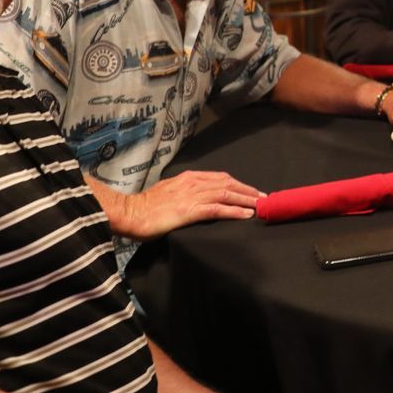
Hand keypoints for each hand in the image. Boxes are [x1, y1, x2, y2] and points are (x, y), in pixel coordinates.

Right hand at [119, 171, 263, 238]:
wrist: (129, 213)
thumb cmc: (145, 207)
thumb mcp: (168, 191)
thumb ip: (184, 191)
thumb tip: (196, 197)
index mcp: (188, 177)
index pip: (221, 177)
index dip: (239, 184)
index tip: (251, 191)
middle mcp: (192, 183)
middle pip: (228, 183)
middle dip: (248, 190)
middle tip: (264, 198)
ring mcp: (191, 196)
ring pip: (226, 194)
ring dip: (247, 200)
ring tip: (261, 205)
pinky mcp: (189, 210)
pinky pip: (217, 209)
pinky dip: (234, 211)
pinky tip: (246, 214)